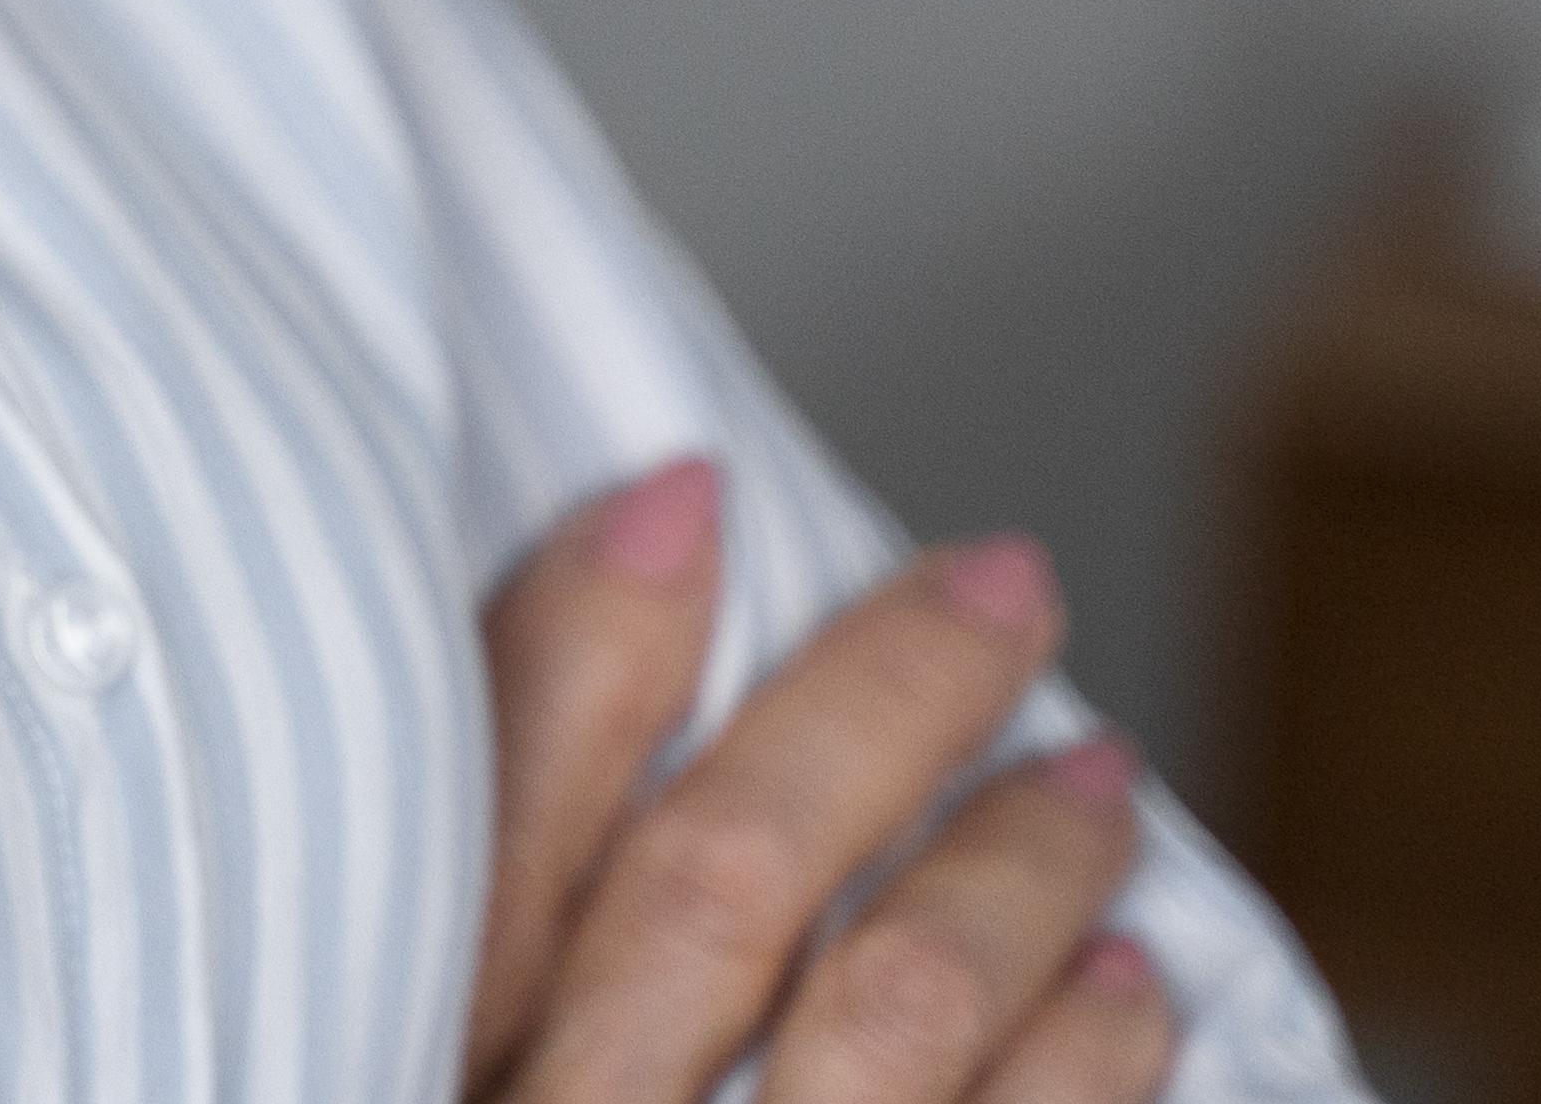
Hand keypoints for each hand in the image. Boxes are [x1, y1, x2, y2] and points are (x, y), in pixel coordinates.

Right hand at [454, 465, 1178, 1103]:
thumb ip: (495, 905)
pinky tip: (1123, 990)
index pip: (493, 813)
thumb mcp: (417, 1067)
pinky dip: (1086, 1053)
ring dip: (1017, 865)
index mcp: (438, 1059)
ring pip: (896, 1005)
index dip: (588, 634)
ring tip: (1092, 783)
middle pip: (722, 878)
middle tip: (1000, 588)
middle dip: (880, 700)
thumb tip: (617, 611)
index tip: (688, 493)